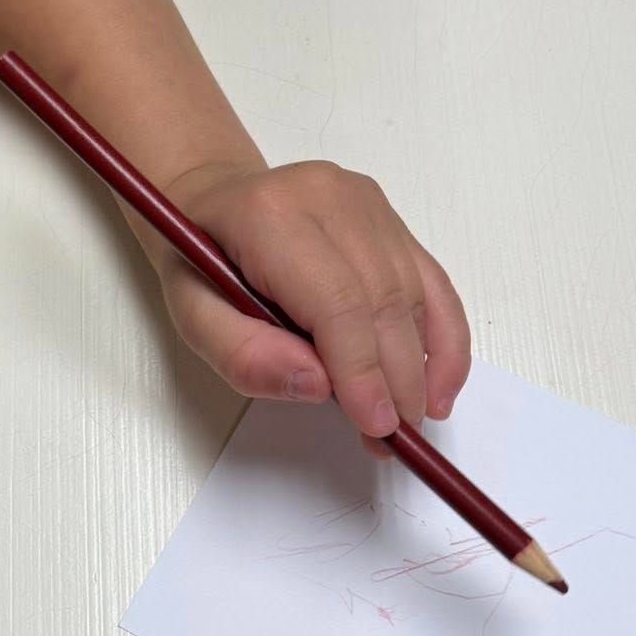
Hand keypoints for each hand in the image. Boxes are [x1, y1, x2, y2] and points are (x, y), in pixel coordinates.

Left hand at [155, 159, 470, 440]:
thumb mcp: (191, 316)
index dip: (363, 370)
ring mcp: (365, 203)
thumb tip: (316, 384)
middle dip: (396, 381)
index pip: (337, 302)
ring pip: (414, 295)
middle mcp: (328, 198)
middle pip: (384, 301)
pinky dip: (444, 339)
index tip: (377, 425)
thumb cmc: (198, 260)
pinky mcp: (388, 218)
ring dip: (421, 369)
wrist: (211, 200)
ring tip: (409, 421)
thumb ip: (242, 354)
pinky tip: (438, 385)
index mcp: (271, 217)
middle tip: (393, 438)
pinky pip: (432, 283)